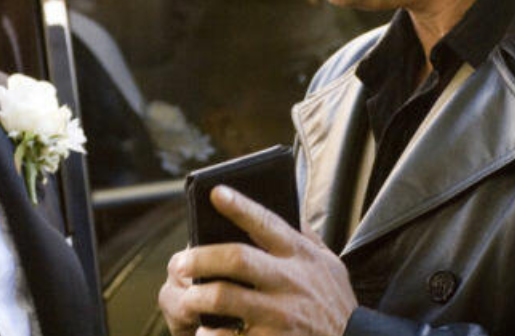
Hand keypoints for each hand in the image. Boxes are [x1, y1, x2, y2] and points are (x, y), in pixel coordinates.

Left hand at [157, 185, 357, 335]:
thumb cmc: (334, 301)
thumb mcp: (329, 263)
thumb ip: (304, 237)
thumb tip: (283, 205)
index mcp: (300, 255)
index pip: (266, 222)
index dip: (239, 206)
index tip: (214, 193)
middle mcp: (290, 280)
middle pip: (237, 258)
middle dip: (202, 256)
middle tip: (180, 262)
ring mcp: (281, 314)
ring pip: (226, 297)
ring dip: (198, 295)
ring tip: (186, 297)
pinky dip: (211, 335)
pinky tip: (203, 332)